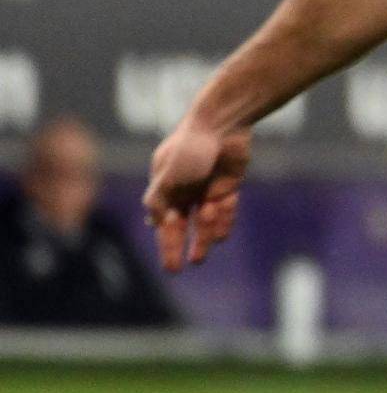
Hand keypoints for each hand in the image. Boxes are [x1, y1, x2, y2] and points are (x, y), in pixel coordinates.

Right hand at [146, 114, 253, 271]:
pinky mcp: (228, 186)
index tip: (171, 267)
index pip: (164, 223)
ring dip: (205, 236)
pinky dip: (224, 222)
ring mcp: (206, 189)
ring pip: (206, 221)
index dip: (167, 245)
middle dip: (184, 246)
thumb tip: (152, 223)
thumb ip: (159, 198)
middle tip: (189, 265)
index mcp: (165, 188)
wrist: (223, 125)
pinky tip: (220, 235)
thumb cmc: (190, 146)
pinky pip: (225, 210)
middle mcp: (184, 191)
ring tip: (202, 253)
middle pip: (184, 226)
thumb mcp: (169, 174)